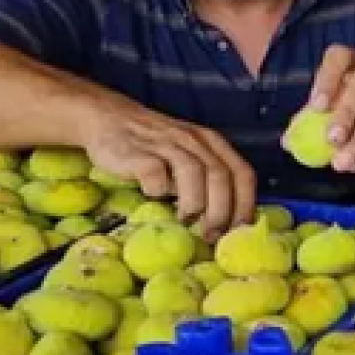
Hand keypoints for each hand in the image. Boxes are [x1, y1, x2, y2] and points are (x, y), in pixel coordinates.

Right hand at [81, 99, 255, 240]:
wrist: (109, 118)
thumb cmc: (154, 145)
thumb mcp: (189, 155)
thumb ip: (207, 180)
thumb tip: (224, 224)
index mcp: (212, 143)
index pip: (242, 174)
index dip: (245, 205)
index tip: (238, 231)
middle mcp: (195, 141)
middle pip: (221, 177)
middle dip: (221, 212)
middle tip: (211, 236)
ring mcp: (167, 144)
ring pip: (194, 173)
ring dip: (196, 204)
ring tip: (187, 222)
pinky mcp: (138, 153)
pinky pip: (155, 174)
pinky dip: (159, 191)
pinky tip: (155, 198)